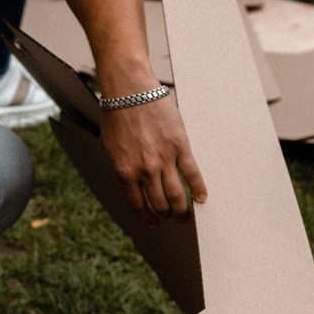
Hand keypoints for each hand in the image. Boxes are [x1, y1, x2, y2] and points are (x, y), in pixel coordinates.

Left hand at [100, 93, 207, 221]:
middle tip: (172, 218)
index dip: (147, 218)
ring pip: (177, 195)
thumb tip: (132, 182)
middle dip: (166, 215)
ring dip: (182, 210)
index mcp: (125, 171)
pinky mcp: (180, 147)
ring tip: (185, 215)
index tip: (153, 224)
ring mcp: (163, 160)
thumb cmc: (117, 115)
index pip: (137, 205)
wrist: (130, 89)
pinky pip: (192, 174)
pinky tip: (202, 199)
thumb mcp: (111, 147)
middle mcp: (144, 170)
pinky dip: (199, 189)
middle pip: (159, 203)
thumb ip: (123, 166)